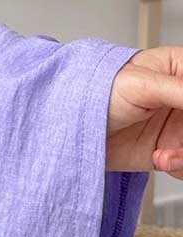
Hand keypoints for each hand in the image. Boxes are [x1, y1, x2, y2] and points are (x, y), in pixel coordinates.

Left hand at [105, 45, 182, 175]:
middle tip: (181, 141)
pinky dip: (181, 167)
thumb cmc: (93, 90)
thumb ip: (181, 91)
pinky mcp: (169, 152)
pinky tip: (161, 159)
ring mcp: (178, 127)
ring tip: (167, 155)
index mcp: (181, 69)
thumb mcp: (142, 84)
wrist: (65, 127)